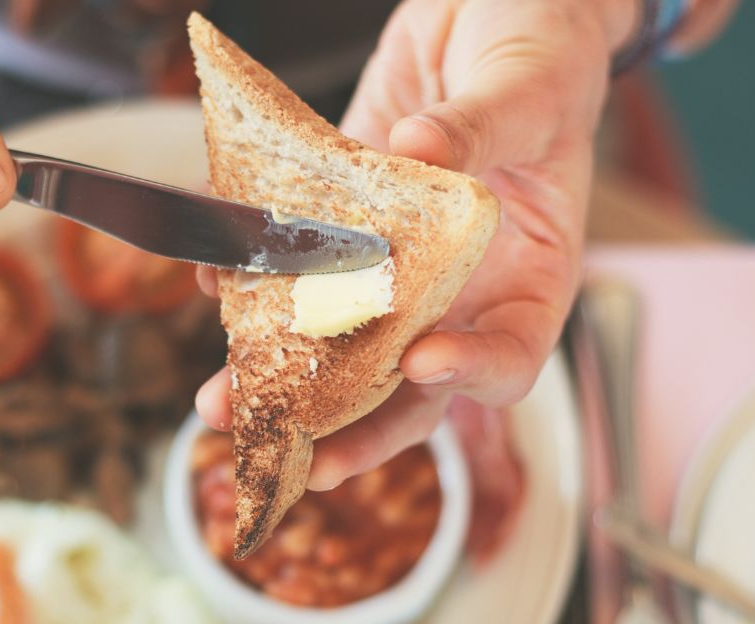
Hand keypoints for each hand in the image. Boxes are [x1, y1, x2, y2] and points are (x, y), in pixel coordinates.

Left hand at [197, 0, 634, 488]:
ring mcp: (394, 266)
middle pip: (406, 384)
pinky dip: (253, 283)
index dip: (469, 375)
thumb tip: (419, 152)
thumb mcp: (528, 85)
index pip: (509, 356)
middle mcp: (458, 289)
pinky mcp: (343, 230)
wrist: (484, 13)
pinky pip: (298, 270)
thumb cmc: (540, 50)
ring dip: (279, 377)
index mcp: (528, 274)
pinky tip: (215, 283)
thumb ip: (482, 126)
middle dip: (347, 423)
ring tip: (221, 400)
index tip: (422, 362)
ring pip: (339, 344)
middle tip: (289, 449)